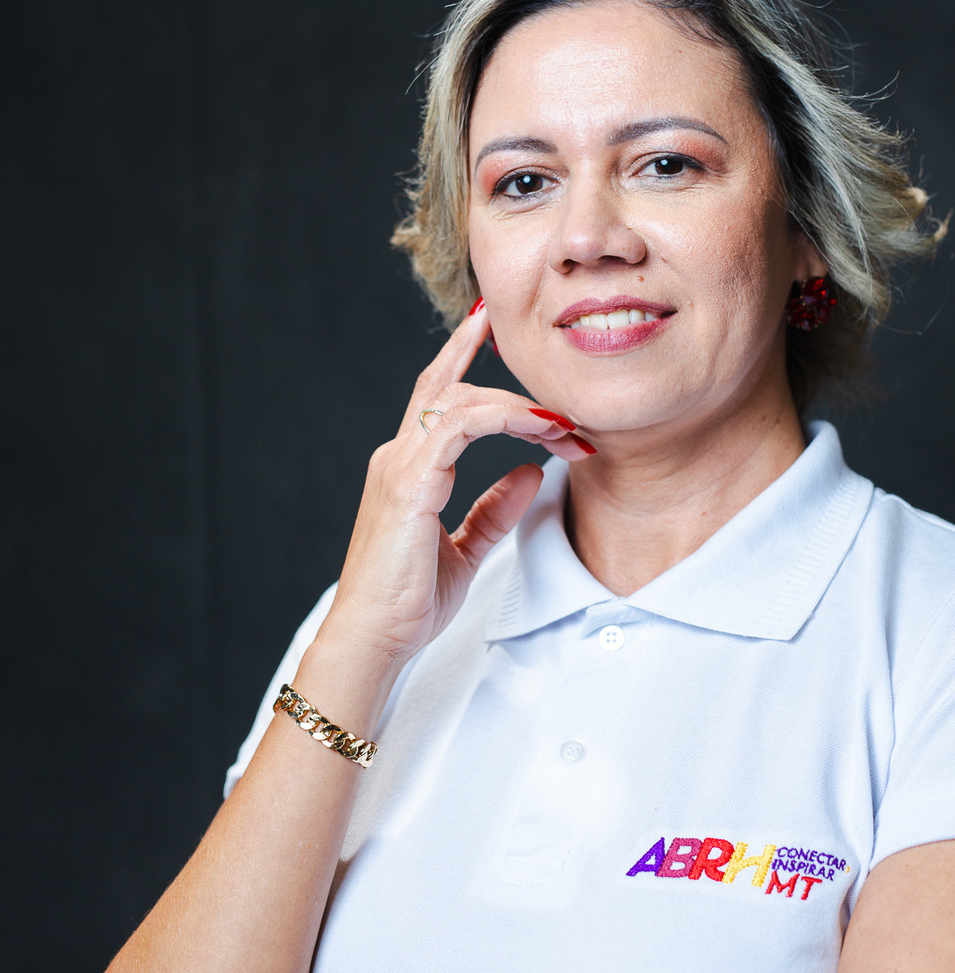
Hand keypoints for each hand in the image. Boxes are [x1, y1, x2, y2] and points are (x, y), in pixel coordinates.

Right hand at [308, 301, 593, 692]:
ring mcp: (399, 466)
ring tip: (564, 422)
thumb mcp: (465, 550)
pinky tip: (540, 429)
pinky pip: (461, 426)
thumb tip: (532, 472)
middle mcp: (398, 457)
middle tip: (563, 394)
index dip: (466, 359)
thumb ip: (495, 509)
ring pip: (462, 399)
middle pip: (447, 384)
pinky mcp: (409, 484)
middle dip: (504, 374)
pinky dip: (505, 419)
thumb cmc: (407, 603)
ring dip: (521, 406)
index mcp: (408, 470)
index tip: (497, 332)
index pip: (439, 397)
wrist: (371, 639)